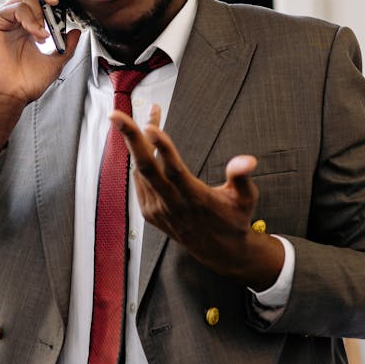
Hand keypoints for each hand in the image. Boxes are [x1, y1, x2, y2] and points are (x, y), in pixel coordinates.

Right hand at [0, 0, 79, 162]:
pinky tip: (37, 36)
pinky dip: (31, 19)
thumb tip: (77, 31)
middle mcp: (12, 15)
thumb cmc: (27, 81)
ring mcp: (1, 17)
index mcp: (26, 20)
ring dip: (40, 13)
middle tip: (55, 1)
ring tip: (44, 35)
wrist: (9, 96)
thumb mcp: (56, 61)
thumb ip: (67, 45)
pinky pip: (15, 8)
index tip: (62, 5)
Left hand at [110, 105, 283, 289]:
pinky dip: (140, 159)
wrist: (217, 251)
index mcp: (195, 198)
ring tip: (150, 112)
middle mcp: (172, 204)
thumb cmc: (233, 219)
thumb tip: (248, 160)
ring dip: (139, 141)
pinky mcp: (149, 213)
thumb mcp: (245, 199)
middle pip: (146, 168)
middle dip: (130, 139)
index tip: (151, 126)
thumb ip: (241, 178)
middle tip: (116, 115)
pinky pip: (140, 180)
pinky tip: (148, 140)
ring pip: (141, 170)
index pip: (174, 171)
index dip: (162, 148)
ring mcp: (157, 209)